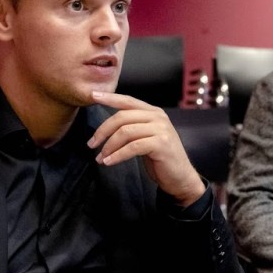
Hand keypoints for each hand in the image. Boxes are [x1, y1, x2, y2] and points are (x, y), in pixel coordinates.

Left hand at [87, 92, 204, 206]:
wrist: (180, 177)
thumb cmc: (160, 159)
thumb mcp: (146, 138)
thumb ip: (133, 127)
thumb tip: (108, 125)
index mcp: (154, 112)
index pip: (128, 101)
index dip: (110, 97)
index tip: (93, 95)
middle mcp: (158, 117)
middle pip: (122, 117)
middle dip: (103, 131)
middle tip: (91, 144)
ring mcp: (161, 129)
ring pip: (125, 132)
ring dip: (108, 146)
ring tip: (101, 158)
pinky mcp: (161, 144)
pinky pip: (132, 147)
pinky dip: (117, 155)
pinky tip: (109, 162)